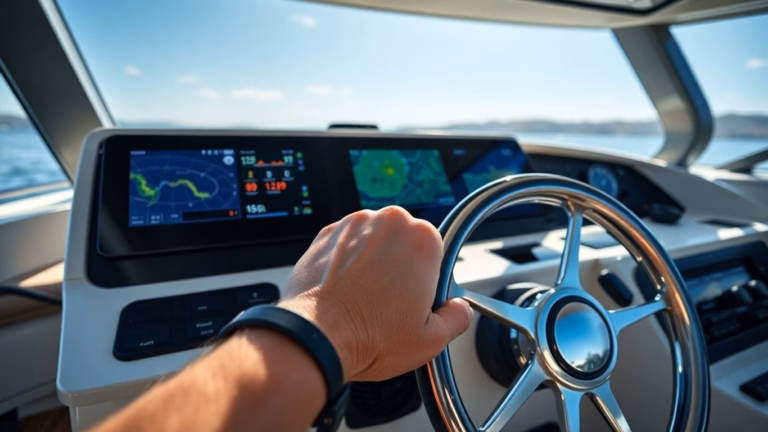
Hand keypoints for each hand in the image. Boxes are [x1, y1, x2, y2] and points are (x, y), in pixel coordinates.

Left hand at [279, 206, 472, 381]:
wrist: (315, 338)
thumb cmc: (369, 337)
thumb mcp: (432, 340)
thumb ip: (458, 318)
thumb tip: (460, 309)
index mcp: (422, 239)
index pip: (435, 250)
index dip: (425, 278)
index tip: (414, 297)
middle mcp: (388, 223)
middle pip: (402, 241)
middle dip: (398, 266)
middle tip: (387, 302)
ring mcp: (353, 225)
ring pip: (372, 241)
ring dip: (370, 263)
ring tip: (362, 299)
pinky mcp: (326, 234)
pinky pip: (345, 245)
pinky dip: (345, 263)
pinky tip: (344, 291)